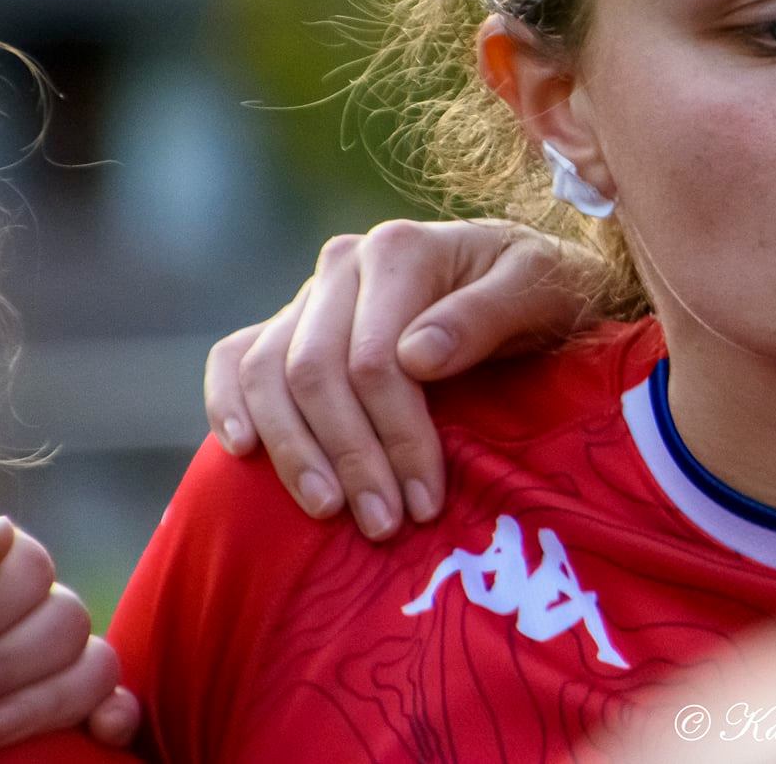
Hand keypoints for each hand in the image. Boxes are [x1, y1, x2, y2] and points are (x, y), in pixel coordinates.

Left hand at [0, 517, 139, 747]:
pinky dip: (117, 712)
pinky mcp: (75, 709)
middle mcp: (37, 611)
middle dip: (0, 663)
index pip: (33, 567)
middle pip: (68, 617)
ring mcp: (60, 661)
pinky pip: (118, 700)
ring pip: (95, 662)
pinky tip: (101, 729)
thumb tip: (1, 531)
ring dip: (44, 698)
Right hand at [204, 218, 603, 540]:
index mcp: (401, 250)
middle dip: (349, 456)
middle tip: (382, 525)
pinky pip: (235, 357)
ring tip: (329, 512)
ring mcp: (312, 293)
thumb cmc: (547, 291)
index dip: (394, 436)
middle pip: (315, 372)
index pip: (374, 359)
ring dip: (292, 451)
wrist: (534, 280)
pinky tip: (245, 453)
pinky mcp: (292, 323)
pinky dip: (229, 403)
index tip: (424, 501)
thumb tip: (415, 356)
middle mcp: (344, 263)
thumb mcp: (543, 292)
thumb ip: (486, 315)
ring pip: (267, 372)